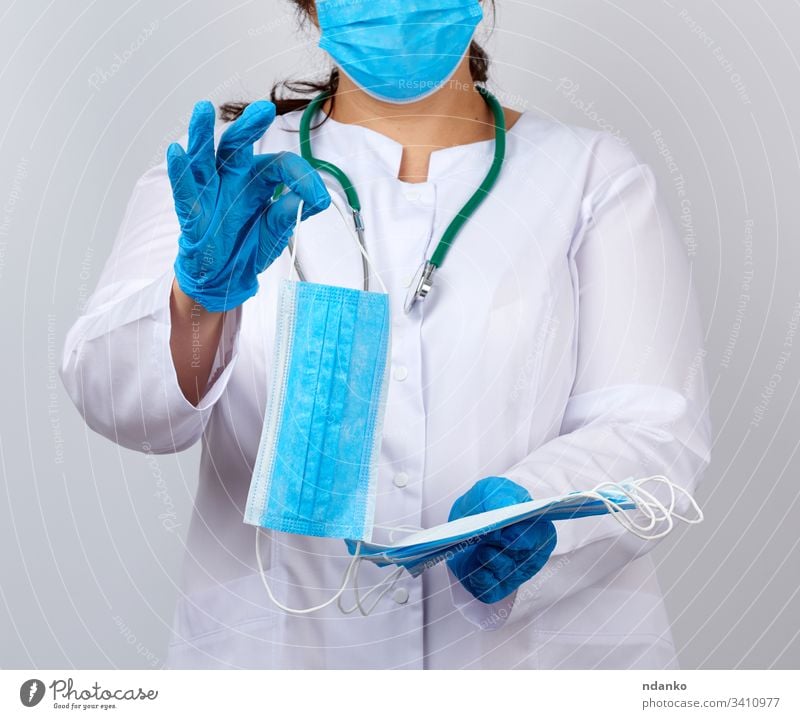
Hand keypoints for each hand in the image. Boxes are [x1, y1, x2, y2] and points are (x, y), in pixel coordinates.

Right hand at [167, 100, 329, 311]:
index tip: (318, 201)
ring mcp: (210, 192)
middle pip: (238, 146)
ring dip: (201, 134)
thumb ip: (289, 214)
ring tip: (202, 109)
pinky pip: (184, 189)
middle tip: (264, 110)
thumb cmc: (248, 247)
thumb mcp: (275, 233)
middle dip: (249, 127)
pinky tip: (176, 151)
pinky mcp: (193, 211)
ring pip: (205, 157)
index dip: (301, 178)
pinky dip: (180, 171)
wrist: (225, 277)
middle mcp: (233, 178)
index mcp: (258, 180)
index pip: (280, 165)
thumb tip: (310, 200)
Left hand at [447, 477, 556, 603]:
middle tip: (488, 534)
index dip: (523, 536)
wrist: (466, 516)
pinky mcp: (492, 586)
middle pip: (520, 556)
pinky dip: (479, 576)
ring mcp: (511, 573)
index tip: (506, 531)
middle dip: (502, 545)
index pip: (541, 538)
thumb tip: (509, 507)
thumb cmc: (488, 502)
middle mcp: (529, 556)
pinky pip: (488, 589)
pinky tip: (474, 563)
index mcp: (539, 531)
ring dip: (489, 557)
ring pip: (503, 571)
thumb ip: (503, 496)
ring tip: (481, 545)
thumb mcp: (495, 489)